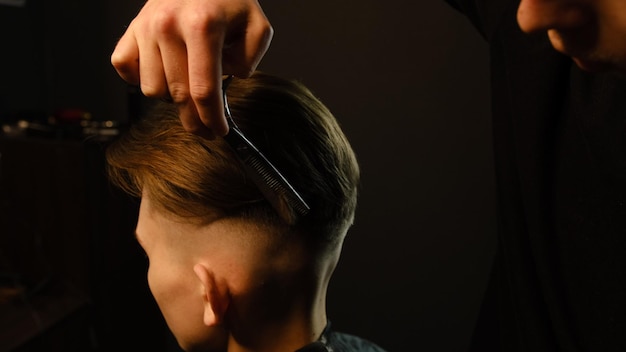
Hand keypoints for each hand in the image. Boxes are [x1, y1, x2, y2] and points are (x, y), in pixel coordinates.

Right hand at [111, 0, 272, 137]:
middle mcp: (168, 26)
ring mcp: (146, 27)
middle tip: (207, 129)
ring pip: (152, 89)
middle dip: (194, 120)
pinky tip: (162, 74)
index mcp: (203, 26)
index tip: (219, 132)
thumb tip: (228, 80)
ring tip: (188, 85)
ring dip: (171, 96)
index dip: (211, 118)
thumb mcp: (256, 24)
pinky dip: (140, 78)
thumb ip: (250, 58)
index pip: (204, 89)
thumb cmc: (228, 0)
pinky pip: (125, 69)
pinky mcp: (131, 29)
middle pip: (178, 95)